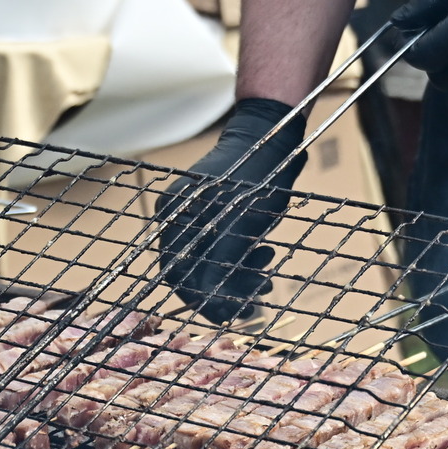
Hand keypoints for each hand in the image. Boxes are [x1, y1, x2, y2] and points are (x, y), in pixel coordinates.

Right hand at [157, 98, 306, 322]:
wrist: (271, 134)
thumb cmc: (256, 172)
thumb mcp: (240, 222)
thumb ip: (220, 260)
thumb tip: (208, 300)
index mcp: (175, 216)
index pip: (176, 273)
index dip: (201, 299)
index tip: (229, 314)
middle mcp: (180, 217)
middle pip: (196, 271)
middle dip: (229, 289)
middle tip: (260, 296)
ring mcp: (198, 215)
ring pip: (214, 262)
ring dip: (242, 275)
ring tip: (268, 274)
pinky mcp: (218, 214)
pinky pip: (225, 248)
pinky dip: (245, 259)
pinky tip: (266, 256)